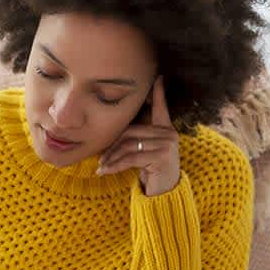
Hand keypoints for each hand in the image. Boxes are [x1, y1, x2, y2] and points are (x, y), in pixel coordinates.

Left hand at [96, 76, 180, 195]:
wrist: (166, 192)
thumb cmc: (153, 170)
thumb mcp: (145, 151)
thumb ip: (136, 139)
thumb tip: (111, 134)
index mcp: (166, 130)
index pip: (161, 108)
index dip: (159, 93)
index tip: (159, 76)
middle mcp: (169, 134)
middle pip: (131, 132)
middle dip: (112, 146)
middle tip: (100, 158)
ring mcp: (167, 145)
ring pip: (128, 146)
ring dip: (111, 158)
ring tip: (101, 167)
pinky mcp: (162, 157)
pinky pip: (130, 158)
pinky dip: (114, 165)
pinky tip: (103, 172)